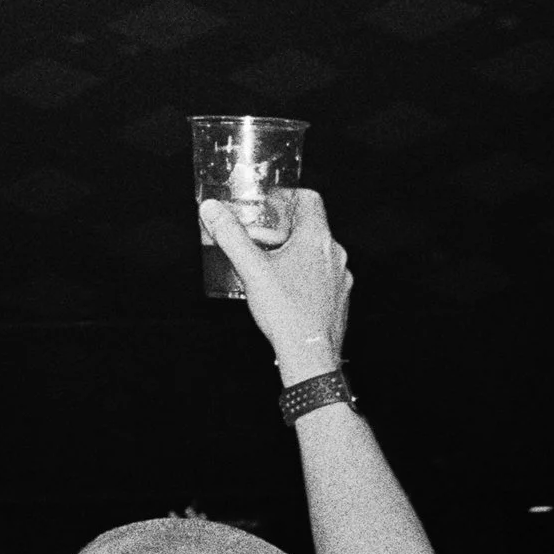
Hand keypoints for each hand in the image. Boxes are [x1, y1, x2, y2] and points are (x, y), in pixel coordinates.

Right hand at [199, 188, 351, 381]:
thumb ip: (230, 236)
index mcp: (317, 238)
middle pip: (311, 226)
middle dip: (283, 229)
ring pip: (317, 253)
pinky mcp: (340, 298)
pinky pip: (323, 276)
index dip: (288, 197)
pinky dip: (305, 274)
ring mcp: (341, 277)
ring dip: (294, 252)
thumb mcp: (251, 269)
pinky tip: (285, 289)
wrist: (311, 356)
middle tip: (259, 238)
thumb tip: (212, 209)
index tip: (269, 204)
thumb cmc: (286, 312)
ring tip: (269, 265)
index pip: (310, 199)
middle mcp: (335, 254)